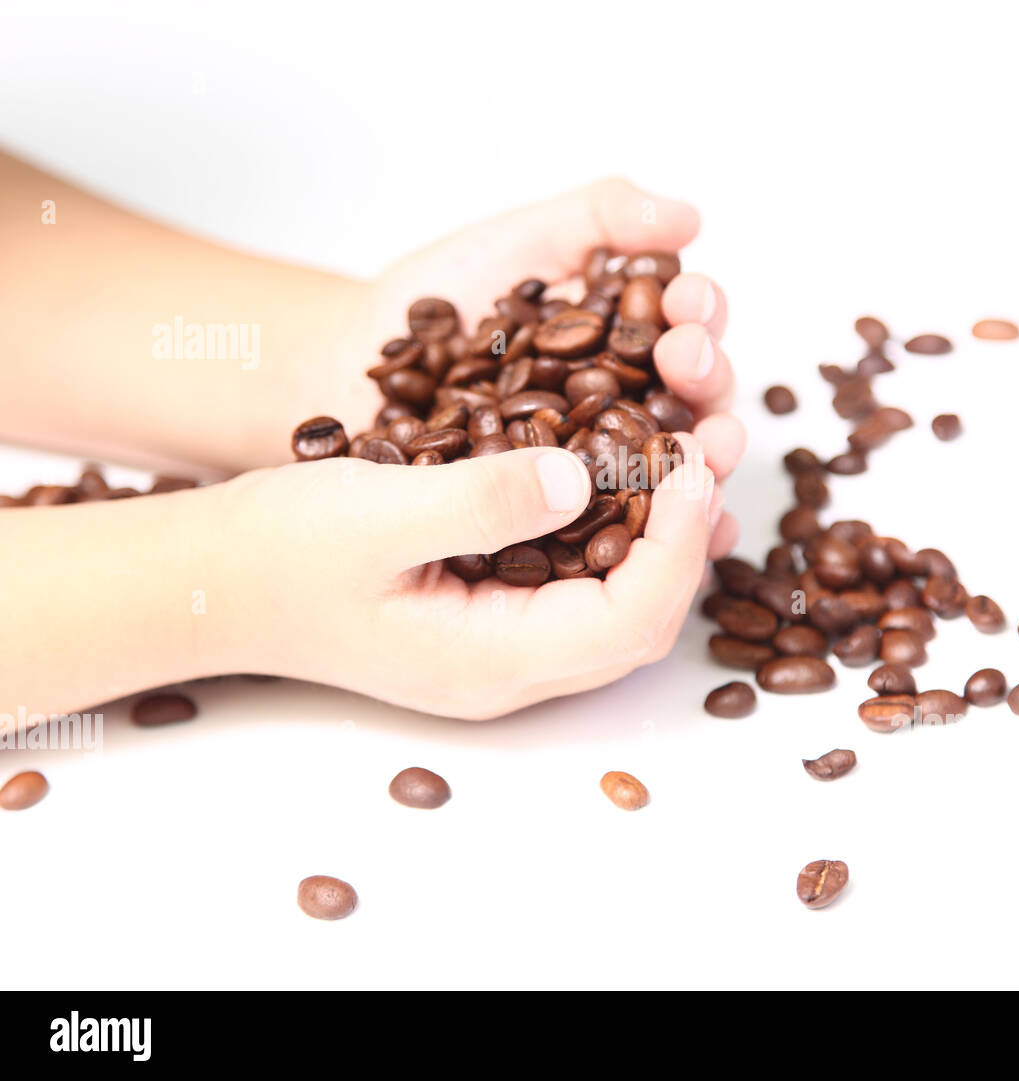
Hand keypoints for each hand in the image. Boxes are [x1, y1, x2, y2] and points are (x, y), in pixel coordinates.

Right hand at [209, 439, 716, 717]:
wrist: (213, 581)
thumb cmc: (279, 551)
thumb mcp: (376, 511)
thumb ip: (481, 501)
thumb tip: (583, 477)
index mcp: (489, 659)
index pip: (630, 620)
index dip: (678, 543)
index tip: (693, 462)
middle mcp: (507, 669)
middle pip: (641, 623)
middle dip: (686, 540)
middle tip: (703, 452)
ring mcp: (500, 650)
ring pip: (620, 608)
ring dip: (662, 539)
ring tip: (684, 460)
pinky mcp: (490, 619)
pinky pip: (583, 588)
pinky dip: (620, 536)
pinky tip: (626, 479)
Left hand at [325, 178, 744, 558]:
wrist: (350, 363)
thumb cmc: (435, 299)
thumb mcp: (519, 240)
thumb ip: (601, 216)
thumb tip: (691, 217)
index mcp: (631, 337)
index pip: (689, 326)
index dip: (701, 314)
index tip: (687, 303)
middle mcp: (631, 404)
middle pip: (695, 398)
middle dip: (707, 378)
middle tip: (687, 361)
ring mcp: (601, 468)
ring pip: (675, 467)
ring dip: (704, 457)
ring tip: (707, 446)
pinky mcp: (569, 526)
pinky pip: (628, 534)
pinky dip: (671, 536)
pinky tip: (700, 533)